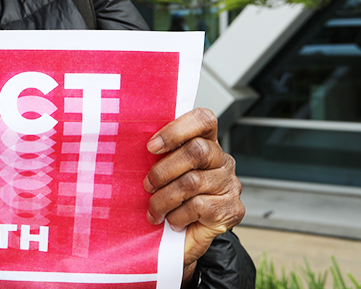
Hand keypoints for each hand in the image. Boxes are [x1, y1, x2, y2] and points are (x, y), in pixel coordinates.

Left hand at [144, 108, 243, 272]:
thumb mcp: (162, 174)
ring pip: (193, 181)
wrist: (184, 240)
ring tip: (155, 210)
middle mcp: (222, 161)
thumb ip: (158, 157)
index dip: (177, 130)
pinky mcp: (232, 209)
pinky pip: (199, 205)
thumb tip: (128, 145)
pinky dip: (178, 216)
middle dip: (163, 170)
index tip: (151, 146)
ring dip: (165, 199)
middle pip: (197, 151)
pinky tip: (174, 221)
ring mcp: (230, 185)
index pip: (203, 120)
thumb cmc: (170, 201)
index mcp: (206, 144)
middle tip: (148, 185)